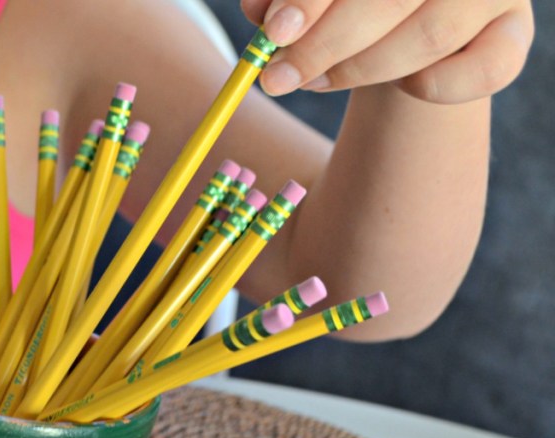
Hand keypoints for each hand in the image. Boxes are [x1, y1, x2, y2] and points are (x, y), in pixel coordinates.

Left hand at [240, 0, 534, 103]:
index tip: (273, 33)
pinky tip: (398, 86)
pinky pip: (483, 71)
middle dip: (325, 44)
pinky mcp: (514, 33)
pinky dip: (432, 88)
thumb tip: (257, 13)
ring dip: (360, 70)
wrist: (408, 20)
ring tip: (312, 82)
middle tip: (277, 78)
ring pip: (429, 36)